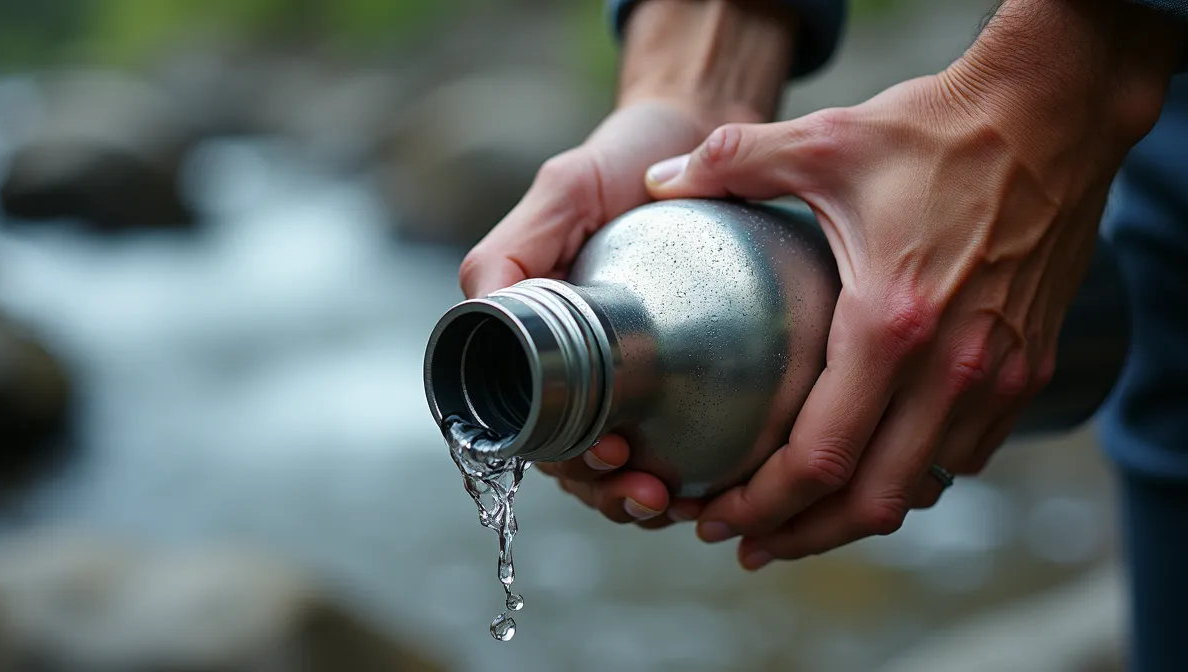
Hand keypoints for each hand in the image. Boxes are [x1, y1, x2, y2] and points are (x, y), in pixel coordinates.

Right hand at [459, 0, 792, 528]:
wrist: (700, 136)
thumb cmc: (627, 156)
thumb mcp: (566, 189)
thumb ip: (513, 246)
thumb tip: (484, 317)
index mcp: (529, 330)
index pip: (526, 416)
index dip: (559, 453)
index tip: (608, 456)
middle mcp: (566, 357)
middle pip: (568, 452)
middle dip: (604, 489)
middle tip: (650, 493)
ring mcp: (617, 367)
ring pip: (612, 459)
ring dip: (634, 496)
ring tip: (674, 500)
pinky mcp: (666, 369)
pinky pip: (664, 434)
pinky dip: (675, 469)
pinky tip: (703, 480)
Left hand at [628, 0, 1184, 569]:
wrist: (1056, 112)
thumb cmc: (939, 129)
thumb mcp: (825, 139)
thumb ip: (731, 163)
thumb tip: (658, 182)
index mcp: (890, 322)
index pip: (820, 457)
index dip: (761, 503)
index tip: (716, 514)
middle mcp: (952, 366)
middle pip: (870, 500)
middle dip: (799, 535)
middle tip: (746, 541)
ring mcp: (999, 373)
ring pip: (922, 487)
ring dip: (855, 515)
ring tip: (799, 518)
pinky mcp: (1030, 365)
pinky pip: (966, 454)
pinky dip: (913, 476)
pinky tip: (872, 467)